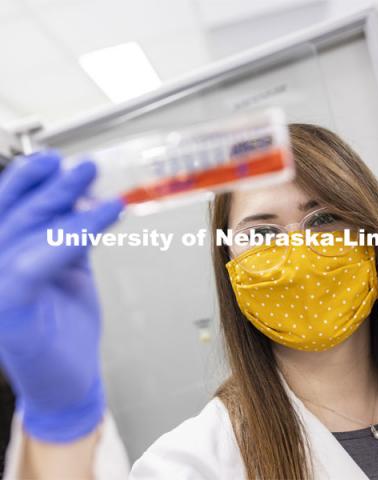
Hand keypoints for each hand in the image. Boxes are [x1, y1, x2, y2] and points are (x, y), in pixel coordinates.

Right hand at [0, 151, 123, 441]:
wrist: (67, 377)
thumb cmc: (64, 325)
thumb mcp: (69, 270)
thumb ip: (69, 237)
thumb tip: (86, 200)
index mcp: (5, 256)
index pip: (8, 207)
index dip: (27, 179)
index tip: (53, 160)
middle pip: (19, 213)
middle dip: (54, 186)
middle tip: (86, 166)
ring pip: (27, 232)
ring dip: (64, 204)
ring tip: (94, 183)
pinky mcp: (9, 309)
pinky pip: (38, 262)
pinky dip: (72, 236)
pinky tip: (101, 217)